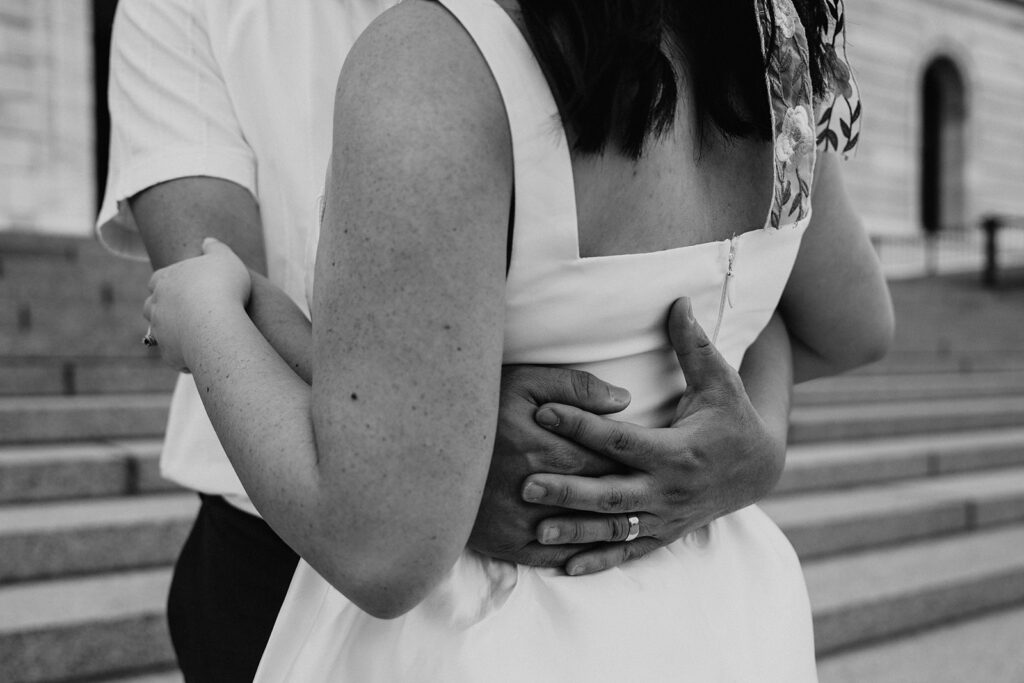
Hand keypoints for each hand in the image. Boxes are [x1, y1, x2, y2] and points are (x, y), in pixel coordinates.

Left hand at [143, 237, 251, 369]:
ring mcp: (159, 330)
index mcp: (165, 279)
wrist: (216, 322)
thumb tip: (207, 241)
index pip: (156, 280)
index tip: (182, 288)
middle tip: (186, 313)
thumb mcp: (225, 259)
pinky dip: (184, 356)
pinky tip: (202, 354)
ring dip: (171, 333)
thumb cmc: (222, 286)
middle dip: (164, 310)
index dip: (168, 284)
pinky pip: (174, 355)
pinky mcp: (168, 353)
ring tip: (192, 335)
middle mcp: (156, 304)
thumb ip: (215, 248)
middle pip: (151, 307)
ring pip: (158, 332)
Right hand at [467, 366, 631, 565]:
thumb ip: (575, 387)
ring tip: (631, 517)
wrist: (422, 445)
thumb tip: (623, 401)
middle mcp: (538, 490)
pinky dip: (577, 552)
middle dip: (627, 492)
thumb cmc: (478, 408)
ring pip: (582, 530)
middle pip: (599, 495)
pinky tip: (595, 547)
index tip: (650, 459)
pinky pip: (552, 555)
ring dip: (608, 526)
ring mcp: (521, 521)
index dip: (632, 461)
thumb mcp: (523, 383)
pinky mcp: (505, 543)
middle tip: (649, 488)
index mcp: (548, 448)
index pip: (608, 459)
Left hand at [522, 298, 785, 575]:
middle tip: (526, 484)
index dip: (581, 424)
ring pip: (615, 528)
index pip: (621, 439)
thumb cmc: (731, 418)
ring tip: (534, 529)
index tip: (543, 411)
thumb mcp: (719, 381)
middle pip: (611, 492)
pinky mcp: (664, 534)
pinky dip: (599, 561)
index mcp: (679, 451)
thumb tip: (677, 300)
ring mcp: (666, 517)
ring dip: (575, 530)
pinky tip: (564, 567)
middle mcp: (670, 489)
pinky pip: (629, 552)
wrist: (760, 469)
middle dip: (568, 490)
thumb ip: (692, 345)